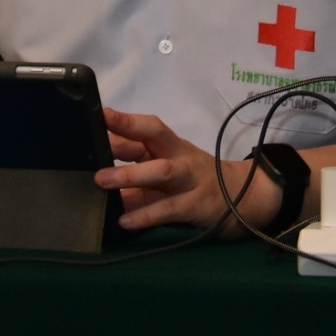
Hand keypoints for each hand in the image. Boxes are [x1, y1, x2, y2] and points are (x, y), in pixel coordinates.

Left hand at [96, 108, 280, 235]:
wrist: (241, 199)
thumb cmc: (193, 182)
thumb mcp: (166, 171)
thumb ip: (136, 171)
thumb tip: (97, 171)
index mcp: (171, 145)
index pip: (148, 127)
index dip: (125, 120)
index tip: (100, 114)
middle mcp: (180, 157)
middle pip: (155, 139)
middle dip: (125, 139)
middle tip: (94, 150)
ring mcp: (190, 180)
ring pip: (161, 172)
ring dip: (130, 175)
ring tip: (102, 181)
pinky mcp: (196, 205)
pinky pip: (168, 209)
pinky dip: (146, 215)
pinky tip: (125, 220)